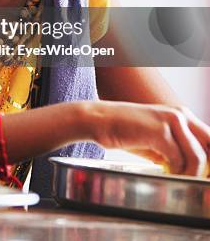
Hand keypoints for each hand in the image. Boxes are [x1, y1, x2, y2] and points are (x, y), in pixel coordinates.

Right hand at [92, 101, 207, 176]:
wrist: (100, 120)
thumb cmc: (126, 131)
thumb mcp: (158, 140)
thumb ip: (178, 151)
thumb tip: (196, 172)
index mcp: (182, 116)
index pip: (209, 141)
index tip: (204, 179)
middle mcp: (181, 115)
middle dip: (206, 170)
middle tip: (196, 185)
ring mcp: (171, 121)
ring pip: (198, 158)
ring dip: (189, 175)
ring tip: (176, 182)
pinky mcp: (160, 131)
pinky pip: (178, 160)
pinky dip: (174, 173)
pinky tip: (163, 174)